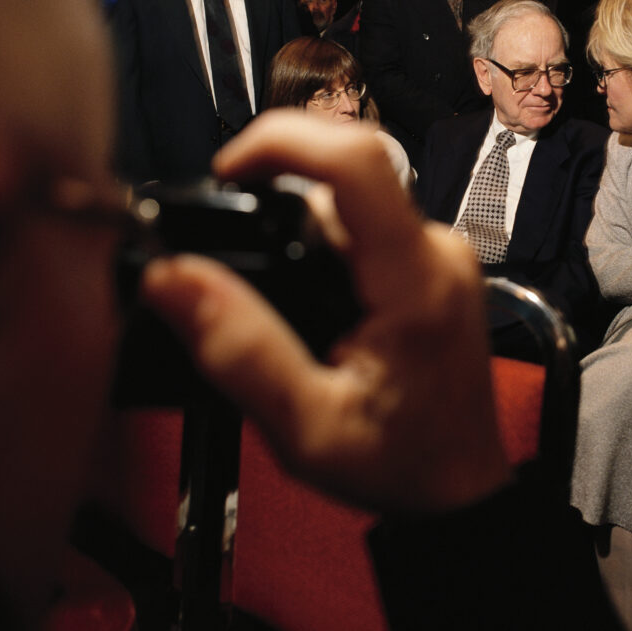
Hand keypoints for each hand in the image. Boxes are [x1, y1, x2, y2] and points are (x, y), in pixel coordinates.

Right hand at [141, 111, 509, 513]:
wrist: (458, 489)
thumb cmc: (401, 464)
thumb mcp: (305, 426)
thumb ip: (238, 348)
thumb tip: (173, 277)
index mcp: (417, 284)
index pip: (358, 161)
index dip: (282, 142)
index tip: (227, 170)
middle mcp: (438, 254)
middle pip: (346, 175)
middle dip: (278, 195)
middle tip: (237, 257)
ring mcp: (440, 257)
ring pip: (351, 201)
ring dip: (299, 229)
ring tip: (278, 299)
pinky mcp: (433, 266)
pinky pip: (367, 226)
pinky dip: (323, 246)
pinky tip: (309, 299)